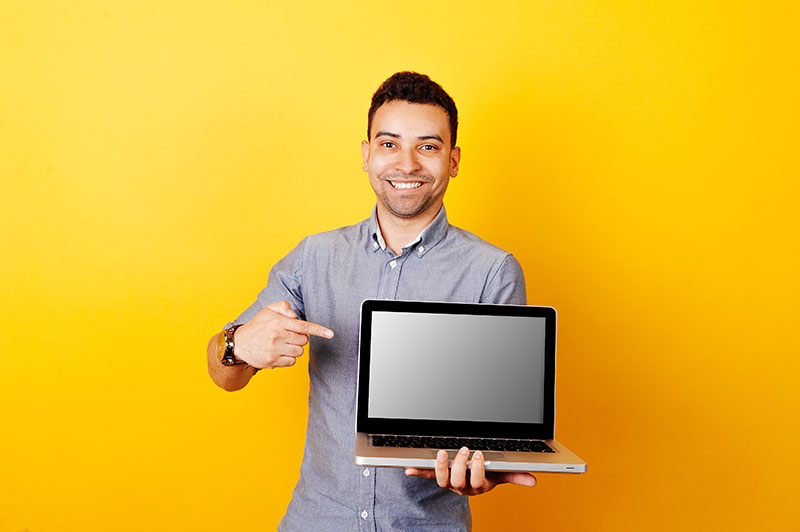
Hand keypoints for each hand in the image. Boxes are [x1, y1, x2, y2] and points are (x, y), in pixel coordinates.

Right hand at [233, 300, 333, 368]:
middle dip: (300, 338)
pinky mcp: (272, 361)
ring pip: (299, 352)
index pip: (303, 326)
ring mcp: (274, 350)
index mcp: (278, 322)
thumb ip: (284, 307)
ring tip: (282, 344)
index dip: (319, 330)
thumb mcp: (268, 310)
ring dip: (294, 348)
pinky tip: (279, 353)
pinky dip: (288, 358)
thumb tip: (295, 316)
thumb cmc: (258, 325)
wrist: (240, 343)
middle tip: (288, 336)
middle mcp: (277, 336)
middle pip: (304, 340)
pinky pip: (291, 362)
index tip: (331, 334)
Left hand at [405, 447, 535, 495]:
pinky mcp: (438, 475)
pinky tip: (409, 468)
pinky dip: (418, 471)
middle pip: (458, 481)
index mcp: (478, 485)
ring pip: (442, 480)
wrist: (474, 479)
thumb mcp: (502, 474)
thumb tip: (534, 481)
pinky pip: (427, 474)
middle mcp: (462, 485)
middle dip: (460, 464)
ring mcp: (449, 481)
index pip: (478, 480)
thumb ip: (516, 476)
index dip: (477, 470)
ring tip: (442, 453)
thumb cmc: (489, 473)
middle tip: (464, 449)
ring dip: (441, 467)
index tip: (478, 454)